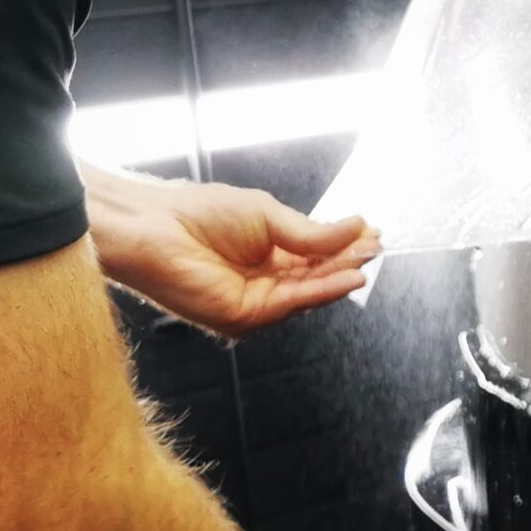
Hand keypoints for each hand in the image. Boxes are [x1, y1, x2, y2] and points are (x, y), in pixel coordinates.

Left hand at [81, 163, 379, 337]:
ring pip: (308, 293)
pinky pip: (291, 304)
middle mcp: (262, 281)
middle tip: (375, 246)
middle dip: (347, 261)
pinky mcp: (244, 316)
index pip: (313, 255)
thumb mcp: (269, 216)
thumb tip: (356, 227)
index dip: (343, 246)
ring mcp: (254, 302)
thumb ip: (311, 232)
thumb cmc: (199, 214)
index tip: (372, 234)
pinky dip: (321, 291)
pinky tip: (346, 276)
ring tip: (367, 258)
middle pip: (315, 276)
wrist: (155, 228)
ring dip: (340, 276)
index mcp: (265, 254)